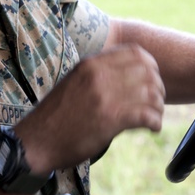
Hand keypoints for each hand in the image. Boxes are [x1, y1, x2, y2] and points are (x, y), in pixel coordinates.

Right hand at [15, 44, 165, 172]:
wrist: (36, 142)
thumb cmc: (55, 117)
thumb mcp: (74, 84)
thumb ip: (98, 77)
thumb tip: (129, 80)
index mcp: (91, 64)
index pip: (135, 52)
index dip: (151, 65)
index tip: (152, 80)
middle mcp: (99, 75)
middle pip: (147, 71)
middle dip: (158, 87)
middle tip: (156, 103)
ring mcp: (105, 95)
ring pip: (150, 92)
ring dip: (158, 107)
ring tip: (155, 118)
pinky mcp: (110, 118)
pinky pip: (146, 114)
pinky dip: (155, 122)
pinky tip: (152, 128)